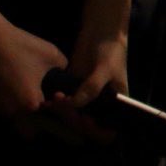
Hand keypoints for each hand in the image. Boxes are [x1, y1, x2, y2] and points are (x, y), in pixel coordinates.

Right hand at [0, 18, 64, 125]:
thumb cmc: (23, 47)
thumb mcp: (53, 56)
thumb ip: (63, 71)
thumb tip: (66, 76)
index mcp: (31, 103)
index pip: (49, 118)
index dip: (57, 111)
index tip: (60, 105)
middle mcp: (12, 111)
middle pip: (30, 127)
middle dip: (40, 122)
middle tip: (46, 105)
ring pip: (15, 119)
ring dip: (24, 113)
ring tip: (31, 94)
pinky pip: (3, 108)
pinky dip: (10, 103)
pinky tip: (15, 87)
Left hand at [41, 29, 123, 143]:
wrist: (101, 33)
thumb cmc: (112, 51)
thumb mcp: (105, 68)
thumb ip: (91, 87)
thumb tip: (75, 105)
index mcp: (116, 104)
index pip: (109, 128)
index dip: (97, 131)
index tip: (86, 120)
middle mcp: (101, 105)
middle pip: (87, 124)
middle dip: (74, 119)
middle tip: (63, 105)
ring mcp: (86, 99)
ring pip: (74, 116)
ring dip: (63, 113)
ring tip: (54, 99)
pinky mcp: (73, 91)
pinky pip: (65, 104)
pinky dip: (57, 104)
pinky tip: (49, 99)